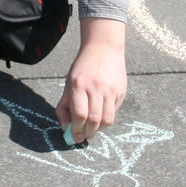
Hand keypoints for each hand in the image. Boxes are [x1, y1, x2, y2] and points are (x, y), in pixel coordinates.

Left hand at [56, 17, 127, 143]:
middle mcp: (96, 87)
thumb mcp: (68, 84)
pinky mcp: (121, 91)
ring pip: (107, 120)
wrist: (103, 49)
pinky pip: (115, 112)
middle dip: (88, 133)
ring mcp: (111, 90)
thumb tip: (65, 128)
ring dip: (99, 129)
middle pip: (94, 120)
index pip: (79, 114)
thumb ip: (64, 106)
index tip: (75, 137)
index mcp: (79, 85)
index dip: (76, 129)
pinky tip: (101, 115)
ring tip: (93, 129)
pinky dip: (107, 118)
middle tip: (84, 137)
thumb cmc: (82, 69)